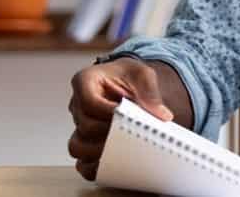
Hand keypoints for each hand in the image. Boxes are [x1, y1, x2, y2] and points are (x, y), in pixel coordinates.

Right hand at [67, 58, 173, 180]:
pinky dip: (95, 167)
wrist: (128, 84)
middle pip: (85, 127)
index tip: (127, 116)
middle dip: (109, 133)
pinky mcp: (85, 142)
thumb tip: (162, 116)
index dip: (108, 112)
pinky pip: (82, 162)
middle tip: (131, 134)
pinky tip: (114, 163)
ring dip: (99, 151)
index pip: (89, 102)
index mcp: (86, 81)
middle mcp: (78, 105)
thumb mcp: (143, 74)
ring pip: (77, 146)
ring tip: (123, 149)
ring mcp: (79, 126)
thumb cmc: (130, 76)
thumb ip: (150, 91)